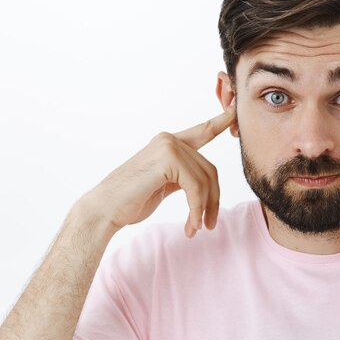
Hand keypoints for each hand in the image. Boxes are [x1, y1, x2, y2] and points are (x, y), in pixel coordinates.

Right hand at [81, 103, 235, 237]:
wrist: (104, 210)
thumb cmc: (131, 201)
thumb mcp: (165, 185)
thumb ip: (183, 177)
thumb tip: (206, 184)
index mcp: (168, 144)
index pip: (203, 131)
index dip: (222, 121)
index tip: (235, 111)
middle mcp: (169, 140)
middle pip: (209, 170)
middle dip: (213, 200)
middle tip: (210, 224)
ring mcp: (168, 146)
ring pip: (205, 181)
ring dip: (204, 209)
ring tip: (196, 228)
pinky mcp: (168, 159)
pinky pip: (196, 187)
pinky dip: (197, 209)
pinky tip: (191, 225)